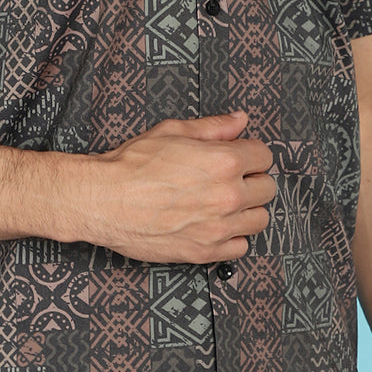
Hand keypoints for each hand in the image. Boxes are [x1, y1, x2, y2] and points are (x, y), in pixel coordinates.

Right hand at [85, 111, 275, 262]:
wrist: (104, 200)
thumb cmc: (133, 164)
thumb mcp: (173, 131)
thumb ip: (213, 126)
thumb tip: (240, 120)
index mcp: (224, 161)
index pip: (264, 156)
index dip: (251, 153)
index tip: (240, 155)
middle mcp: (228, 195)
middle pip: (267, 189)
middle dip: (252, 180)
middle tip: (232, 178)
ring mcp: (219, 227)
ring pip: (260, 219)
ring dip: (248, 209)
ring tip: (226, 203)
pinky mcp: (205, 252)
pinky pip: (241, 247)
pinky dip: (233, 237)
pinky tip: (216, 225)